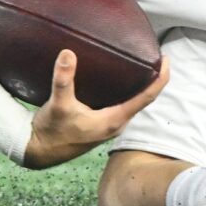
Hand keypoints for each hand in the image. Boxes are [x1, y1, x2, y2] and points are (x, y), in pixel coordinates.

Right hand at [24, 50, 169, 168]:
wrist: (39, 151)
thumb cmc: (52, 132)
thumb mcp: (58, 104)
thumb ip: (64, 80)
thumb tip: (68, 54)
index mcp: (114, 120)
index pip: (146, 98)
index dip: (160, 79)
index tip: (166, 60)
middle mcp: (116, 123)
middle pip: (143, 99)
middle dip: (152, 79)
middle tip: (154, 56)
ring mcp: (109, 125)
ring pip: (132, 102)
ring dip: (139, 85)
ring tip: (140, 63)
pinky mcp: (100, 123)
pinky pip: (121, 104)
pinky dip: (125, 90)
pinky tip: (117, 79)